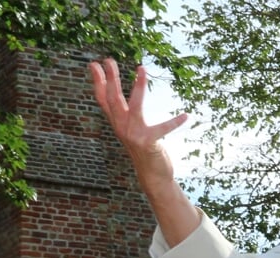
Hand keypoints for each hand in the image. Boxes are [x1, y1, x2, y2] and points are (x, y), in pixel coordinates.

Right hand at [88, 60, 186, 176]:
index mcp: (118, 123)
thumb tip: (122, 99)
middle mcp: (122, 127)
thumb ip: (125, 116)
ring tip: (141, 69)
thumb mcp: (131, 131)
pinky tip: (185, 116)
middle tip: (109, 59)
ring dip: (138, 86)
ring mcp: (134, 135)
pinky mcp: (149, 143)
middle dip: (111, 78)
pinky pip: (163, 129)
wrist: (152, 176)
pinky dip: (174, 123)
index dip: (97, 82)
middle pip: (113, 98)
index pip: (103, 99)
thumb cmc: (144, 150)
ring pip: (134, 105)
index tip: (93, 64)